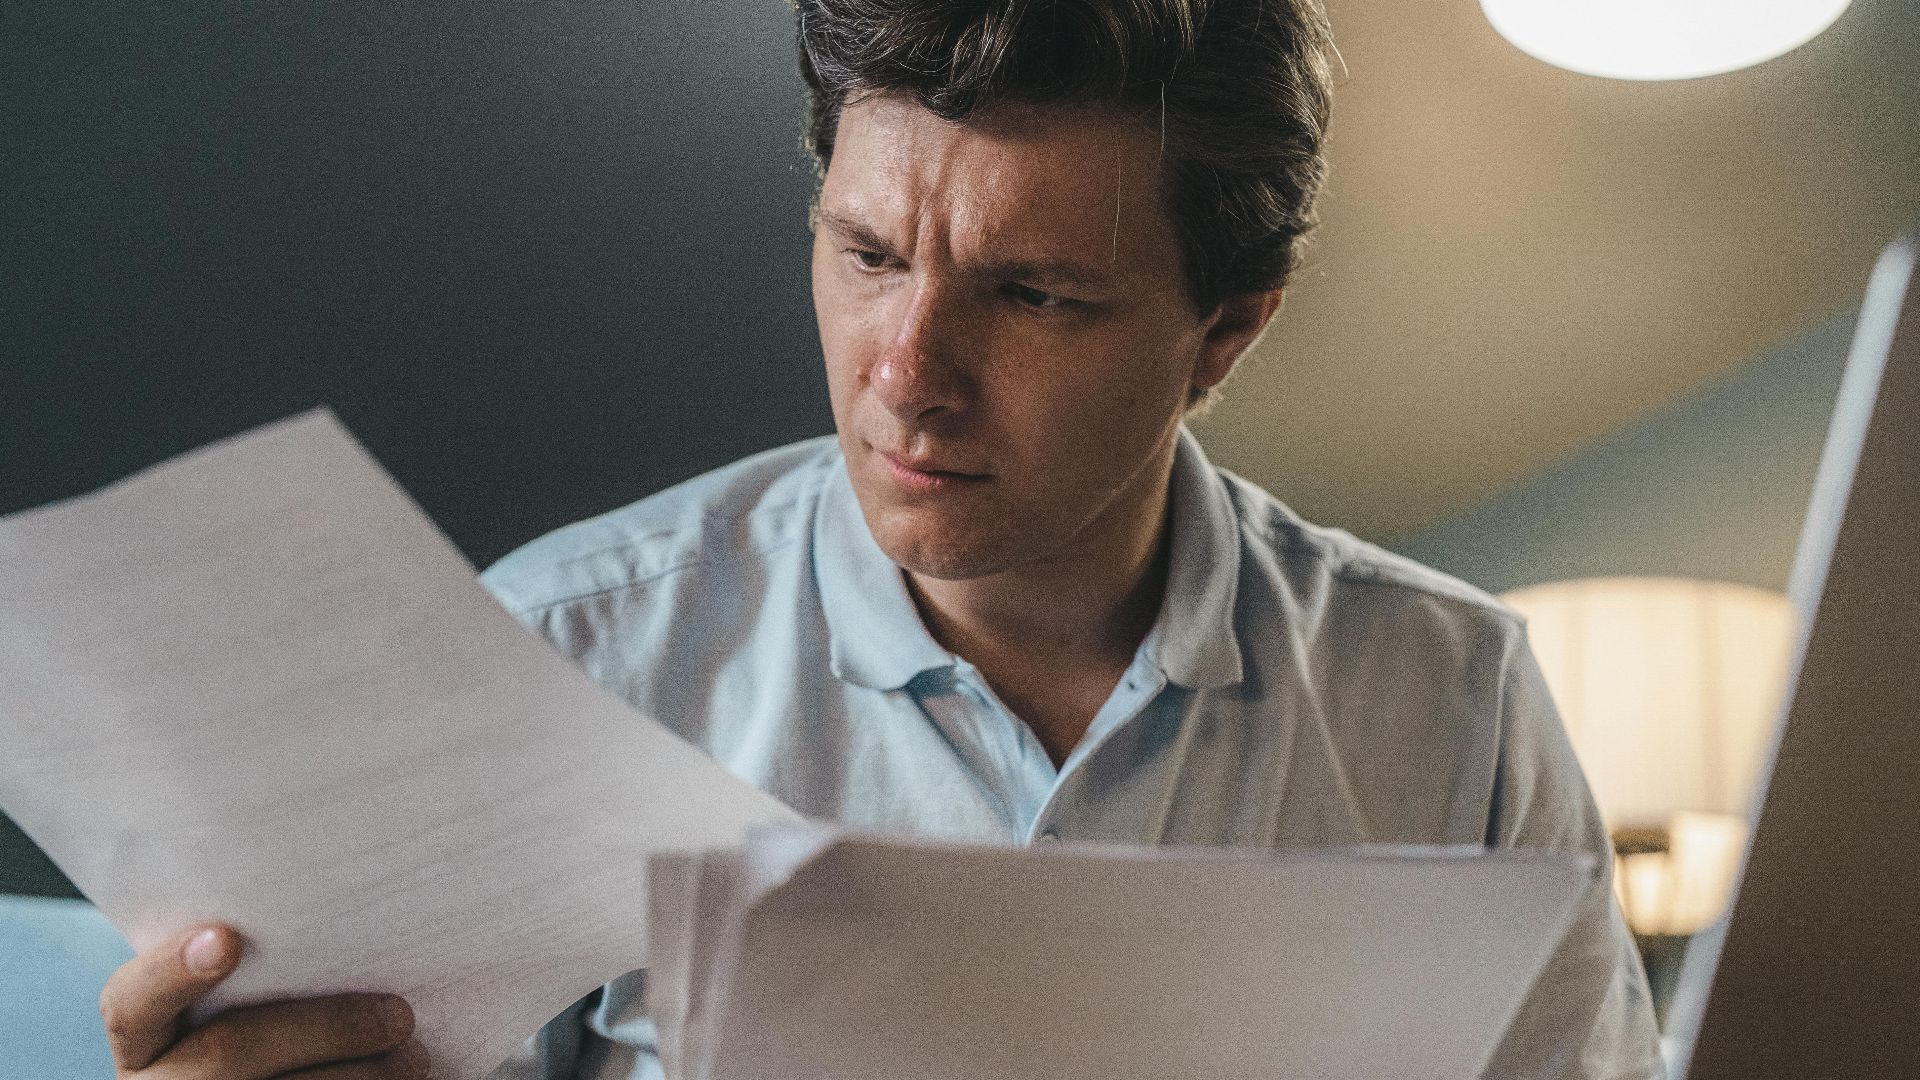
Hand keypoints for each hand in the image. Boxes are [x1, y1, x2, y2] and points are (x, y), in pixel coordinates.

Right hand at [99, 923, 430, 1078]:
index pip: (132, 1003)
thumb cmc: (263, 1030)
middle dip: (325, 1031)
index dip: (173, 971)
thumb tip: (340, 914)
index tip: (227, 939)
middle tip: (399, 1016)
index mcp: (144, 1039)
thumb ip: (260, 970)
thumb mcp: (238, 1002)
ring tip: (414, 1059)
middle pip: (229, 1054)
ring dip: (359, 1079)